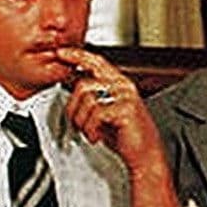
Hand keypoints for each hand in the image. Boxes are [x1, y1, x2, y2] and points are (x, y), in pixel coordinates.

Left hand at [56, 46, 163, 172]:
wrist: (145, 154)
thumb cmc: (126, 136)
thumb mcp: (105, 113)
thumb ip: (93, 98)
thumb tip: (73, 88)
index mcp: (119, 84)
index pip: (96, 62)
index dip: (78, 55)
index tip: (62, 52)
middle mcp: (123, 86)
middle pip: (84, 83)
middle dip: (73, 107)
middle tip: (75, 121)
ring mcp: (126, 97)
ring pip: (87, 99)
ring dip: (81, 121)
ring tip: (89, 131)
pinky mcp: (126, 109)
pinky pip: (95, 114)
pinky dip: (90, 129)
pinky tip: (96, 136)